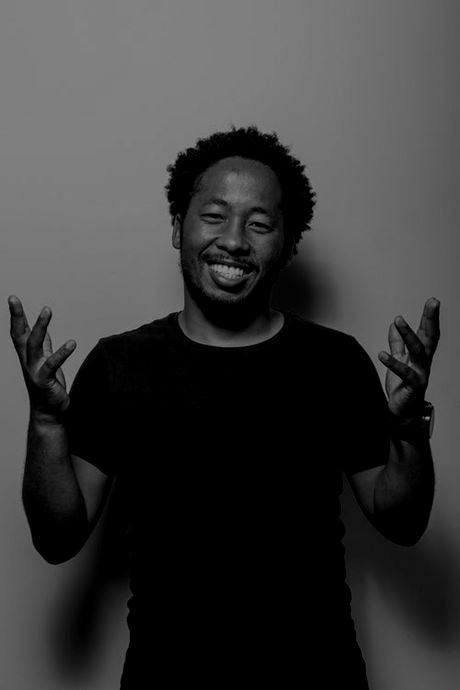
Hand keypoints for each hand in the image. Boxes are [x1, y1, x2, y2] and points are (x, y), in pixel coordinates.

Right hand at [8, 295, 76, 419]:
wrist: (49, 411)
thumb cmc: (47, 384)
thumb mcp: (44, 359)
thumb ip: (43, 344)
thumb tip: (41, 327)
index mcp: (27, 354)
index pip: (19, 331)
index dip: (16, 315)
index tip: (12, 298)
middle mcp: (27, 361)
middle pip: (19, 335)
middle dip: (16, 316)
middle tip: (13, 299)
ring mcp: (34, 371)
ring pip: (34, 345)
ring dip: (40, 326)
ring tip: (47, 309)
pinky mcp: (45, 381)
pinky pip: (52, 365)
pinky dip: (62, 353)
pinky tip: (72, 343)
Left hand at [378, 298, 439, 421]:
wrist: (403, 411)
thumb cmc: (403, 386)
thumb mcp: (400, 359)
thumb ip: (397, 343)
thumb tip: (394, 325)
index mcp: (421, 355)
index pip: (427, 332)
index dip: (430, 317)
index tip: (433, 301)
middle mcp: (424, 362)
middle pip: (429, 337)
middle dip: (430, 319)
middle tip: (433, 302)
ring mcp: (421, 373)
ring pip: (418, 350)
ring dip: (408, 334)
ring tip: (398, 320)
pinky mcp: (414, 385)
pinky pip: (405, 373)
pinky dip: (393, 363)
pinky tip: (382, 354)